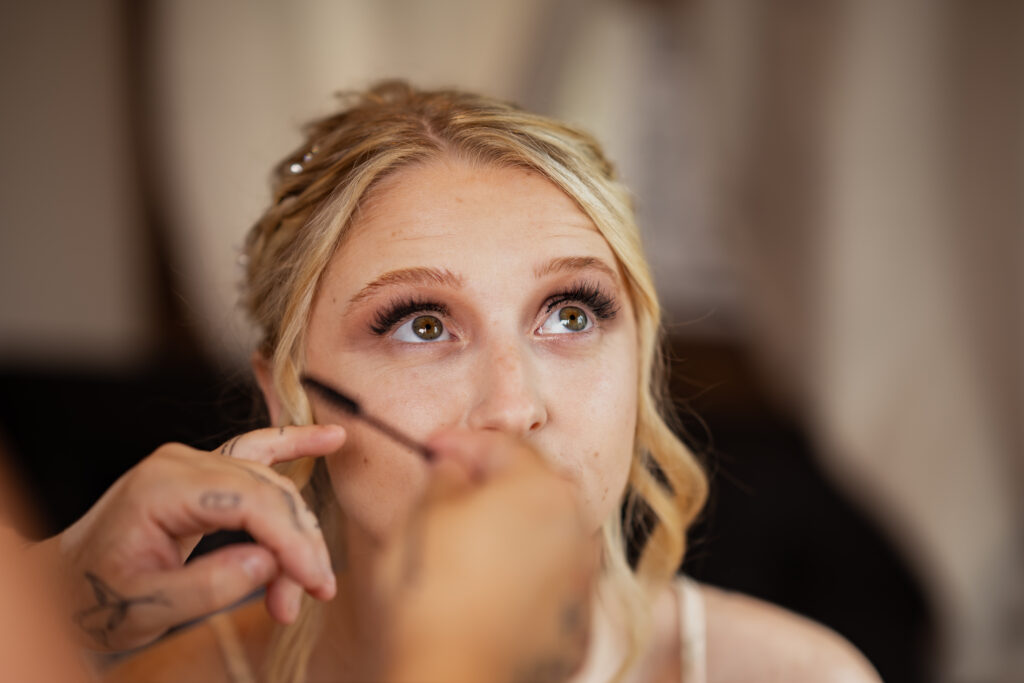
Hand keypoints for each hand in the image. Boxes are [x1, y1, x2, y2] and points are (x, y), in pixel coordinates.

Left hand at [31, 425, 344, 651]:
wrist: (62, 583)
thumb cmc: (91, 598)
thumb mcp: (143, 609)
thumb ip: (207, 586)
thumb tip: (269, 561)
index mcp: (162, 488)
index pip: (251, 503)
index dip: (292, 542)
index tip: (317, 584)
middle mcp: (182, 463)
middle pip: (268, 493)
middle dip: (298, 547)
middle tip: (307, 598)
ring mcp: (193, 461)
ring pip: (271, 485)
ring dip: (296, 533)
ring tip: (301, 586)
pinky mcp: (204, 471)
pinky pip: (258, 451)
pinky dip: (295, 446)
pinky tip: (332, 439)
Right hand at [371, 429, 598, 682]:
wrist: (453, 678)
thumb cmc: (433, 592)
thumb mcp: (425, 515)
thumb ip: (445, 477)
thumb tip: (454, 470)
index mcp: (541, 489)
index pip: (502, 446)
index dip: (463, 443)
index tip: (436, 449)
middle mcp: (576, 528)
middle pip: (535, 488)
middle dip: (495, 484)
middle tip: (453, 491)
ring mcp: (583, 580)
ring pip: (548, 537)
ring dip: (515, 532)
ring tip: (470, 548)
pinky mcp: (578, 626)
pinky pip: (552, 586)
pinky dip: (527, 581)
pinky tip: (489, 593)